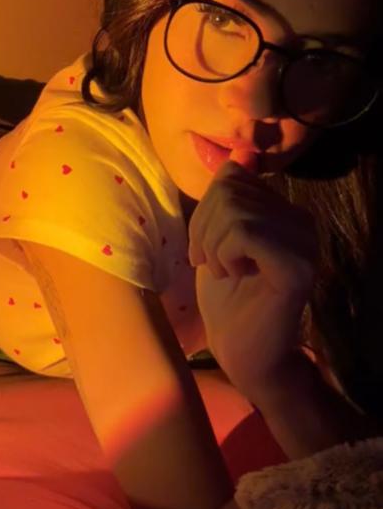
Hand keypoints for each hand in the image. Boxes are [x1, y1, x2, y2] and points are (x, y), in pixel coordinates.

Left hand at [188, 147, 318, 400]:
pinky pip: (245, 232)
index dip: (206, 210)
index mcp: (286, 212)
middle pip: (231, 188)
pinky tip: (234, 277)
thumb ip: (228, 198)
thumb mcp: (217, 237)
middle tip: (212, 263)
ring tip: (225, 272)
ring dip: (212, 244)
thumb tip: (241, 153)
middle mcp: (303, 222)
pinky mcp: (298, 267)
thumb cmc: (227, 300)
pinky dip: (224, 254)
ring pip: (234, 209)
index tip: (208, 248)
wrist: (242, 356)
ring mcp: (305, 243)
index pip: (234, 176)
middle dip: (204, 227)